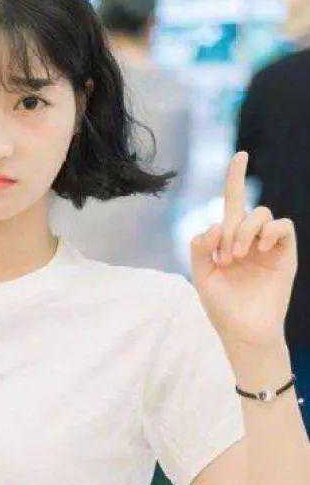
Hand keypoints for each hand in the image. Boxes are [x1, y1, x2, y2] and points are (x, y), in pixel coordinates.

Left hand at [189, 151, 296, 360]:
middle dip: (230, 228)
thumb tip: (215, 226)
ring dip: (246, 230)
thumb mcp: (202, 275)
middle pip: (243, 208)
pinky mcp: (285, 255)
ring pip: (262, 213)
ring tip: (238, 255)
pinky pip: (284, 226)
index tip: (240, 154)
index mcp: (226, 239)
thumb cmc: (221, 305)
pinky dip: (270, 231)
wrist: (243, 330)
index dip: (235, 177)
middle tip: (225, 256)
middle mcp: (248, 238)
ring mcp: (267, 246)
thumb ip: (200, 247)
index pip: (231, 203)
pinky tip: (260, 248)